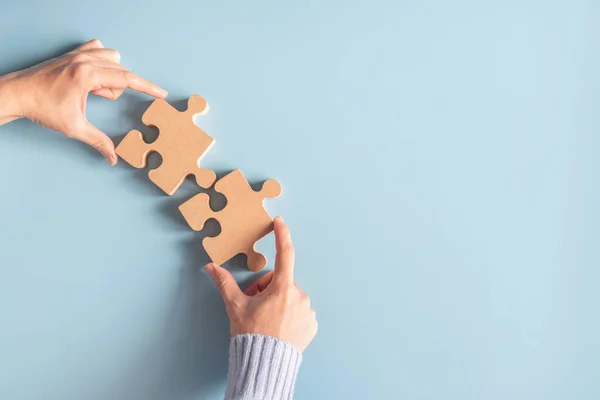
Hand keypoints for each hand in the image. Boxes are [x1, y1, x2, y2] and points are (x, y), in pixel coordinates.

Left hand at [0, 39, 167, 164]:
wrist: (17, 94)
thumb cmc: (42, 107)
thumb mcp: (74, 127)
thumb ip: (98, 141)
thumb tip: (113, 157)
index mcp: (87, 75)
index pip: (127, 79)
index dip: (148, 87)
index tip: (162, 93)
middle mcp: (85, 59)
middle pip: (120, 72)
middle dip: (114, 89)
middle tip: (96, 100)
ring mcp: (78, 53)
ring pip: (112, 59)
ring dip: (109, 76)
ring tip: (91, 91)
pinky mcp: (73, 52)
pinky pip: (99, 50)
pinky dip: (101, 62)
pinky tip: (91, 76)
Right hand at [205, 217, 317, 351]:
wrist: (266, 365)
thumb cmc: (251, 335)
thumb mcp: (236, 307)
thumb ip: (225, 283)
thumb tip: (211, 267)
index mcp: (282, 288)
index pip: (284, 253)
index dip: (281, 235)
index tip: (280, 222)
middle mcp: (299, 296)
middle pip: (281, 281)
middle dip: (267, 289)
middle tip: (254, 305)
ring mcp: (308, 311)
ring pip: (290, 297)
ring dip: (278, 302)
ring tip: (265, 320)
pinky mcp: (312, 324)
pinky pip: (300, 311)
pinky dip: (289, 315)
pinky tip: (278, 328)